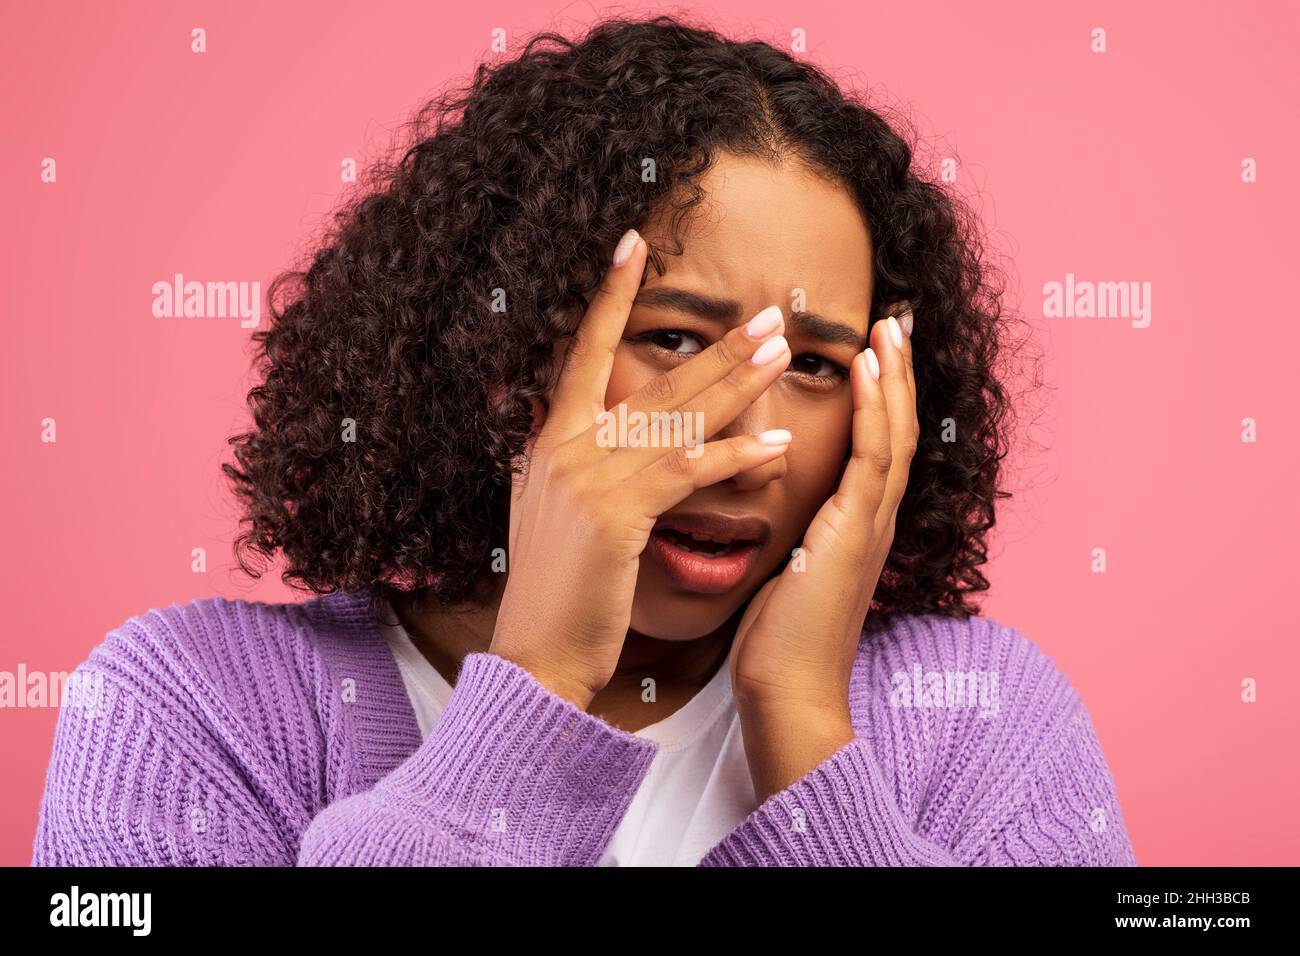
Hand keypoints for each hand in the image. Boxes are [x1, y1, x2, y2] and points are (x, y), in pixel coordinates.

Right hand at [489, 228, 796, 709]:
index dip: (607, 296)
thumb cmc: (558, 589)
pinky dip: (736, 454)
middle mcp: (565, 446)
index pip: (581, 351)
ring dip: (737, 382)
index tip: (633, 244)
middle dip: (716, 345)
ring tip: (782, 352)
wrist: (537, 652)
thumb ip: (574, 460)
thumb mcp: (552, 510)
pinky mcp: (617, 514)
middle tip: (768, 312)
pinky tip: (779, 441)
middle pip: (653, 380)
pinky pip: (689, 472)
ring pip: (678, 417)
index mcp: (549, 439)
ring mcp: (589, 477)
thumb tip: (591, 421)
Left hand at [726, 304, 918, 800]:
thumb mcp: (782, 570)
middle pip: (896, 428)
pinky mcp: (856, 533)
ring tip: (888, 325)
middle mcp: (870, 518)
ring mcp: (870, 525)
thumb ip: (788, 533)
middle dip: (895, 373)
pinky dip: (876, 408)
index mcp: (852, 525)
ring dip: (892, 375)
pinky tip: (868, 367)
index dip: (876, 396)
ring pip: (895, 432)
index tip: (868, 348)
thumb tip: (757, 504)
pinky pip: (873, 457)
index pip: (873, 445)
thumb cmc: (775, 642)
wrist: (787, 695)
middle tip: (893, 319)